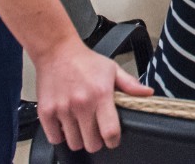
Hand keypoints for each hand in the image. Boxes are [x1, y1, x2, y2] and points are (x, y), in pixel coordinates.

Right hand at [35, 39, 151, 151]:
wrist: (57, 51)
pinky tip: (66, 124)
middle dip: (96, 141)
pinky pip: (55, 138)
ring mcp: (63, 109)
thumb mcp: (112, 69)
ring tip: (80, 126)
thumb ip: (130, 84)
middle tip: (95, 132)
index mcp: (101, 95)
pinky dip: (60, 135)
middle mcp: (82, 104)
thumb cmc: (85, 61)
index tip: (113, 140)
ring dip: (78, 138)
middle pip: (91, 143)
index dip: (113, 141)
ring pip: (74, 143)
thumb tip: (148, 93)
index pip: (110, 131)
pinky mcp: (46, 112)